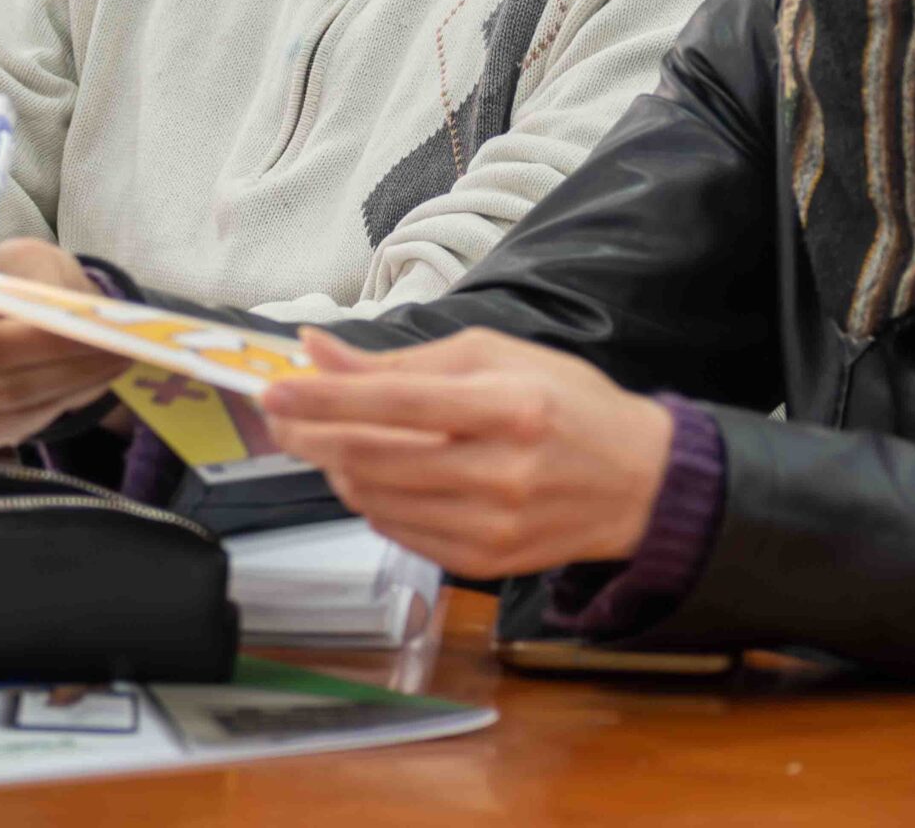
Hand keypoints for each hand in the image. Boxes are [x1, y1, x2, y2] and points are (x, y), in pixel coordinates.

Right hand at [0, 241, 129, 447]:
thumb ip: (24, 280)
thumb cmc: (14, 280)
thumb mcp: (21, 260)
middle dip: (38, 342)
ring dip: (66, 370)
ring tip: (118, 347)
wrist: (19, 326)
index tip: (15, 298)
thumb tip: (46, 309)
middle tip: (97, 328)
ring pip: (2, 390)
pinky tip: (103, 369)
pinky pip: (18, 418)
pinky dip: (65, 393)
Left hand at [260, 328, 673, 578]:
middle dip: (313, 435)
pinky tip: (374, 476)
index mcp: (508, 407)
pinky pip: (399, 532)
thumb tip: (320, 353)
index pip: (395, 404)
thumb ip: (403, 362)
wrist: (638, 482)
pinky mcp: (484, 562)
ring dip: (337, 468)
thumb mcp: (496, 357)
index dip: (326, 398)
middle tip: (283, 417)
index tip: (276, 391)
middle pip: (374, 458)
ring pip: (377, 499)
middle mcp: (501, 472)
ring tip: (329, 440)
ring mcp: (492, 526)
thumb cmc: (568, 404)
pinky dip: (372, 501)